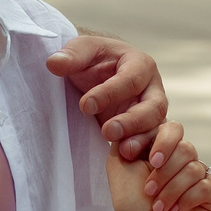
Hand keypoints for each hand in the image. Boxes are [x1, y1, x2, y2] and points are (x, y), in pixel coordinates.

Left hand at [47, 34, 181, 164]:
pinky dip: (143, 151)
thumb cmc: (93, 60)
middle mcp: (152, 88)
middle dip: (132, 121)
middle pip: (154, 106)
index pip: (131, 80)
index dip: (110, 93)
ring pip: (156, 126)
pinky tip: (127, 158)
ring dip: (140, 139)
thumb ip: (71, 55)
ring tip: (123, 151)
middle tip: (107, 132)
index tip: (85, 105)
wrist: (98, 73)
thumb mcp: (81, 51)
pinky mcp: (147, 129)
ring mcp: (152, 111)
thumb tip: (54, 63)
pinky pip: (153, 142)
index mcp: (140, 64)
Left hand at [105, 130, 210, 210]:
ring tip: (159, 207)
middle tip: (149, 191)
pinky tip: (176, 210)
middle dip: (163, 173)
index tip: (147, 161)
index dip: (162, 143)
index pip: (173, 128)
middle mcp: (185, 157)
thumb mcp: (118, 164)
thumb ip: (124, 138)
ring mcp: (201, 174)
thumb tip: (136, 121)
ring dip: (171, 191)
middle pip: (186, 149)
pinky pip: (207, 187)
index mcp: (164, 145)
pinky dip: (187, 200)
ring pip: (194, 169)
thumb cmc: (130, 200)